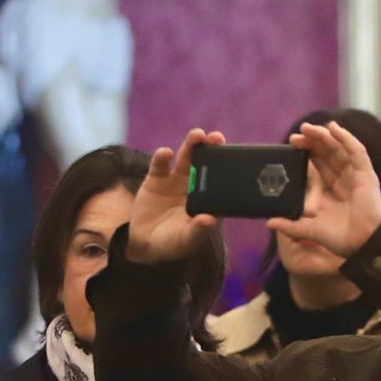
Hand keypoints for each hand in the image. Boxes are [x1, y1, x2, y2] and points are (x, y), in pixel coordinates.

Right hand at [128, 129, 224, 263]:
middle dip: (212, 149)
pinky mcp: (156, 179)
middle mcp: (195, 186)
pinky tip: (165, 153)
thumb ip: (198, 230)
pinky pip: (160, 165)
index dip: (227, 167)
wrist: (146, 245)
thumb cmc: (174, 244)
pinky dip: (162, 157)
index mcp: (208, 200)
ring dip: (191, 145)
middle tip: (217, 137)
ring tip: (197, 135)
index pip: (221, 180)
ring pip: (186, 158)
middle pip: (206, 163)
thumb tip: (209, 219)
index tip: (234, 156)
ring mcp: (176, 180)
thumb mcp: (187, 240)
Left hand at [266, 121, 380, 259]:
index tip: (292, 144)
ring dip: (325, 136)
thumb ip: (291, 225)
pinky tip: (333, 128)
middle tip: (297, 134)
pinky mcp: (367, 174)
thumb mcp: (310, 230)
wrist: (363, 245)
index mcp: (334, 190)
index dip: (307, 152)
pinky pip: (357, 152)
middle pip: (329, 153)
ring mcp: (358, 175)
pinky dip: (347, 138)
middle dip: (313, 141)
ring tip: (308, 128)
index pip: (320, 164)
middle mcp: (346, 179)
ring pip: (341, 148)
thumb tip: (269, 223)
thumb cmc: (342, 239)